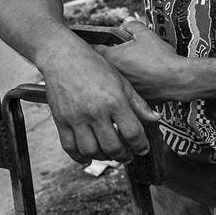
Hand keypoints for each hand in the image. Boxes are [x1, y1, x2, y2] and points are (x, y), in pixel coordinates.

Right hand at [39, 42, 157, 164]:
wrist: (64, 57)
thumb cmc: (95, 66)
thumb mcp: (122, 82)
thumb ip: (138, 103)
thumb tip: (155, 119)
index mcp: (114, 101)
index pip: (132, 132)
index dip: (141, 145)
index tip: (143, 149)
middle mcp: (95, 111)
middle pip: (112, 146)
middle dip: (124, 156)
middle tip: (129, 155)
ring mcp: (76, 118)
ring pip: (91, 150)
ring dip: (103, 157)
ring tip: (111, 154)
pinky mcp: (60, 120)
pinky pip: (69, 147)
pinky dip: (79, 156)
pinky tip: (89, 157)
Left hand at [98, 20, 188, 102]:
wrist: (176, 79)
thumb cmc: (161, 59)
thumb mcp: (147, 35)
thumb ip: (133, 26)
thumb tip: (127, 22)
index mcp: (112, 57)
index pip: (93, 48)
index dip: (98, 43)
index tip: (100, 43)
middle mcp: (112, 74)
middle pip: (104, 64)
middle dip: (111, 58)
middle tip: (122, 55)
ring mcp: (121, 86)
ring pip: (115, 77)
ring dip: (121, 72)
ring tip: (135, 67)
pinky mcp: (131, 96)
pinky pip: (128, 88)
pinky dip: (133, 83)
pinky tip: (143, 79)